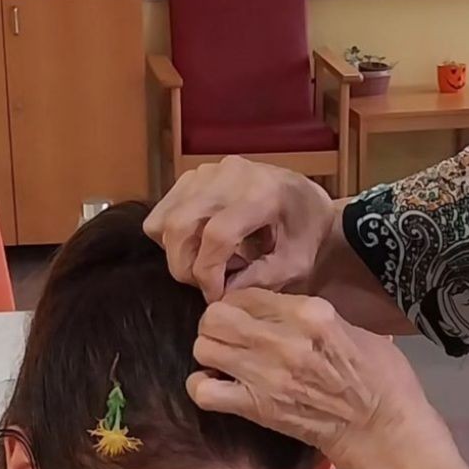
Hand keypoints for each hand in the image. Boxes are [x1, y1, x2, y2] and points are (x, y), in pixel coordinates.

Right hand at [143, 157, 334, 303]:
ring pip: (164, 220)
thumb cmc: (306, 233)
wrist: (306, 199)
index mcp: (262, 194)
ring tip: (206, 263)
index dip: (209, 273)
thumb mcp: (295, 265)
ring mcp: (207, 171)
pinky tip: (199, 245)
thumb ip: (258, 281)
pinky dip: (172, 236)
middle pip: (180, 226)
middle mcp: (230, 175)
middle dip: (186, 267)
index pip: (217, 235)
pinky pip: (162, 211)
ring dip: (177, 253)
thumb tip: (219, 296)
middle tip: (207, 285)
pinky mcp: (193, 176)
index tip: (216, 296)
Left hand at [187, 288, 432, 468]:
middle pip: (216, 316)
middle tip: (230, 336)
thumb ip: (312, 314)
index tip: (247, 317)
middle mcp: (283, 339)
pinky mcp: (257, 408)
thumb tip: (277, 309)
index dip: (240, 304)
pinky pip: (204, 390)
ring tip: (226, 360)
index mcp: (311, 312)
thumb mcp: (353, 327)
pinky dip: (204, 386)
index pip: (246, 294)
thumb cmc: (380, 377)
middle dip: (217, 324)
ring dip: (210, 353)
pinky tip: (221, 386)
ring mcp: (266, 374)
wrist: (384, 431)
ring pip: (204, 347)